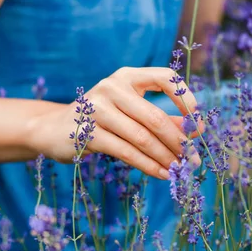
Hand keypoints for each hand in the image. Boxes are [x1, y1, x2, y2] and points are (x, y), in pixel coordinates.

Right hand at [34, 67, 203, 179]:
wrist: (53, 129)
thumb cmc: (101, 120)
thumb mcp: (131, 112)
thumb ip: (164, 118)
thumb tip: (197, 131)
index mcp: (127, 76)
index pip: (166, 78)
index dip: (187, 99)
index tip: (198, 124)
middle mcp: (112, 87)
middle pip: (156, 116)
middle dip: (179, 142)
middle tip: (194, 160)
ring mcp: (98, 109)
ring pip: (142, 138)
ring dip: (165, 158)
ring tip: (180, 170)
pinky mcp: (88, 133)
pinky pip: (126, 152)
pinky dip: (148, 166)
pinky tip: (162, 174)